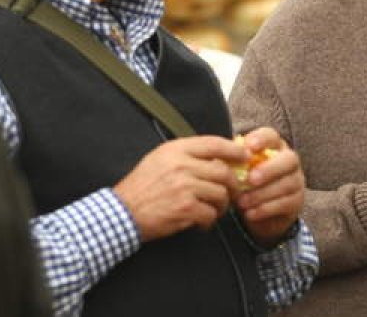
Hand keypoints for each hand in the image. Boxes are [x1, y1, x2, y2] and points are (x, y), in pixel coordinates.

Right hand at [113, 136, 247, 242]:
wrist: (122, 213)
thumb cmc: (142, 187)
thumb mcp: (160, 159)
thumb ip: (187, 155)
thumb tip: (219, 156)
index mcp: (176, 150)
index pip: (214, 144)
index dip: (234, 150)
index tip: (245, 157)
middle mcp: (181, 165)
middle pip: (223, 172)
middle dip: (233, 185)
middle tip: (232, 194)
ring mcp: (184, 186)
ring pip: (220, 194)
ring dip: (221, 206)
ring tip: (213, 210)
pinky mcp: (185, 208)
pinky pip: (211, 213)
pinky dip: (209, 220)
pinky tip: (201, 222)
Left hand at [233, 127, 305, 247]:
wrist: (260, 212)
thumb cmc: (245, 185)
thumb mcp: (238, 172)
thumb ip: (233, 163)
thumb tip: (219, 158)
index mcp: (274, 148)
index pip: (272, 136)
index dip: (262, 139)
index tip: (249, 147)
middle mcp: (290, 162)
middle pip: (289, 159)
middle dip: (269, 169)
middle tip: (250, 179)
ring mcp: (296, 182)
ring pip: (286, 184)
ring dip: (262, 194)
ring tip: (242, 203)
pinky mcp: (297, 202)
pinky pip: (285, 204)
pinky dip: (265, 209)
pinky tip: (249, 213)